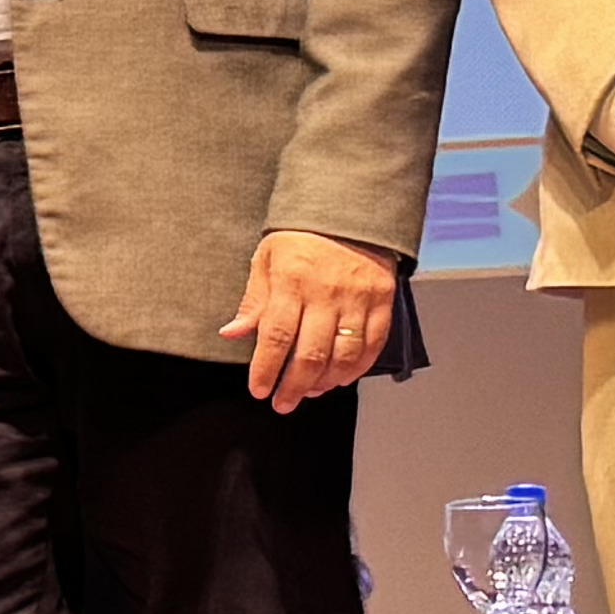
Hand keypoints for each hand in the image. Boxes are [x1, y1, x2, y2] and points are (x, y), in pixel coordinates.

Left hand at [220, 229, 402, 411]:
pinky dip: (357, 368)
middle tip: (282, 403)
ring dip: (325, 382)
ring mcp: (358, 298)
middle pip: (310, 354)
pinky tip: (340, 379)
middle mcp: (326, 293)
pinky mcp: (382, 301)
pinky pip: (372, 345)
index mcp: (292, 282)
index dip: (266, 369)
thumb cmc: (302, 237)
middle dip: (294, 386)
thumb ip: (253, 301)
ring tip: (309, 391)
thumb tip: (232, 333)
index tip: (259, 390)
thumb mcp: (267, 260)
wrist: (349, 211)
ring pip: (344, 355)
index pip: (276, 336)